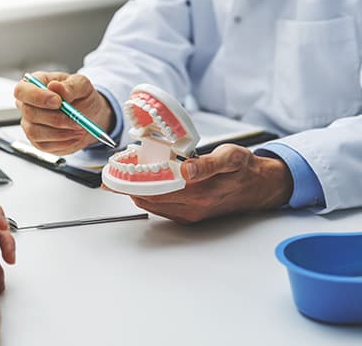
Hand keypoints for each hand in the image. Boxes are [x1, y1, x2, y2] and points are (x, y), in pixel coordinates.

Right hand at [14, 71, 113, 154]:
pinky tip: (74, 135)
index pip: (22, 90)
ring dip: (60, 132)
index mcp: (34, 85)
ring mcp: (30, 124)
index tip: (58, 102)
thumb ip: (70, 85)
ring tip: (79, 127)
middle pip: (29, 113)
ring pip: (35, 132)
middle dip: (55, 118)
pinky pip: (44, 145)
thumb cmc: (82, 96)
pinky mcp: (37, 141)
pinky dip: (63, 142)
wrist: (90, 116)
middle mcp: (27, 105)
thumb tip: (55, 86)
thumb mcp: (82, 85)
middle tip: (76, 119)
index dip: (37, 97)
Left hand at [113, 144, 293, 223]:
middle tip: (113, 172)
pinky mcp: (190, 216)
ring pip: (153, 205)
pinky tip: (144, 184)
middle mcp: (191, 207)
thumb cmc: (244, 169)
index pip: (154, 189)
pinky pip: (161, 208)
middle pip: (148, 199)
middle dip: (128, 186)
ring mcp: (190, 214)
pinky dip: (148, 196)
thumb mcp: (230, 157)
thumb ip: (207, 164)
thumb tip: (186, 170)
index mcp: (198, 192)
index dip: (131, 182)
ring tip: (124, 176)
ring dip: (136, 192)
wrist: (260, 187)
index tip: (116, 172)